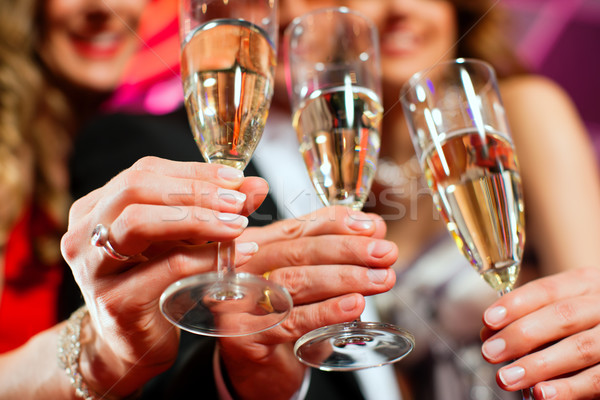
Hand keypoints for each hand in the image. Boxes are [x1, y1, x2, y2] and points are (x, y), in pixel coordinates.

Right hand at [60, 156, 267, 395]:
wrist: (132, 344)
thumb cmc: (156, 284)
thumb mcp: (182, 239)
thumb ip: (216, 209)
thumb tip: (256, 185)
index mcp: (96, 206)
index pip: (144, 171)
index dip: (194, 171)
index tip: (237, 179)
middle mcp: (84, 231)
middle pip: (136, 189)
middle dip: (195, 191)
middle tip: (239, 203)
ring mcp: (92, 267)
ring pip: (139, 223)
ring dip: (197, 219)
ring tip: (237, 225)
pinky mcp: (113, 301)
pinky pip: (166, 268)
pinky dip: (207, 257)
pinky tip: (239, 254)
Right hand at [218, 206, 397, 399]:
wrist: (260, 373)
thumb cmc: (287, 321)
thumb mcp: (315, 284)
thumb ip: (339, 254)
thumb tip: (374, 228)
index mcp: (258, 247)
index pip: (299, 226)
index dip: (336, 222)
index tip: (372, 228)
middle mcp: (243, 268)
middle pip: (298, 250)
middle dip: (347, 250)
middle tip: (384, 254)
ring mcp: (239, 301)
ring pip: (294, 280)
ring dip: (343, 278)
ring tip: (378, 279)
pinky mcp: (244, 335)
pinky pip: (291, 320)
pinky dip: (326, 311)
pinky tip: (353, 306)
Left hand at [481, 267, 599, 399]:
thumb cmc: (579, 324)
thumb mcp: (558, 310)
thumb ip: (527, 318)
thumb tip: (489, 333)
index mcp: (585, 283)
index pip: (547, 290)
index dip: (516, 304)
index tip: (489, 320)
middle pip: (563, 315)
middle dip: (522, 334)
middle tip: (490, 352)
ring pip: (580, 348)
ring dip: (538, 365)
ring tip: (507, 377)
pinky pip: (597, 379)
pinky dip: (568, 388)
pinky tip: (542, 393)